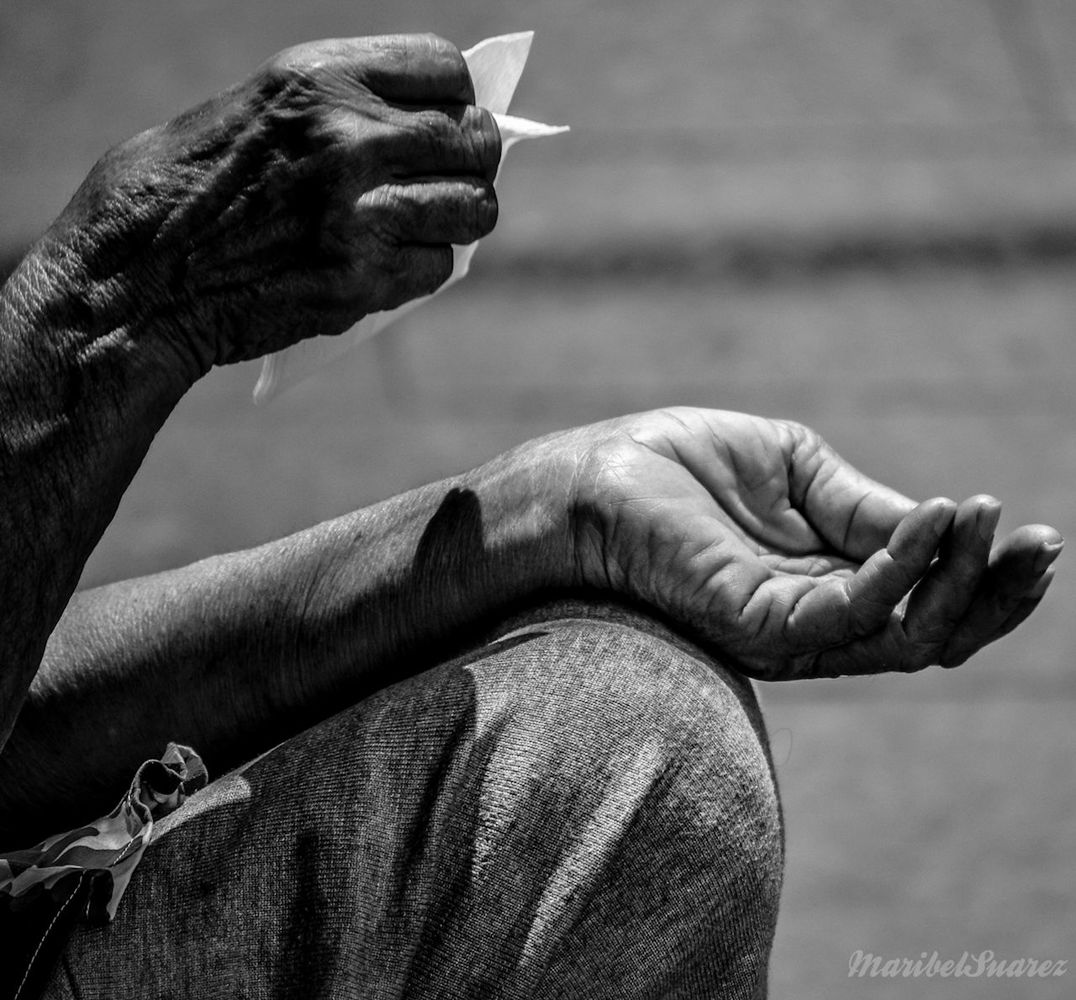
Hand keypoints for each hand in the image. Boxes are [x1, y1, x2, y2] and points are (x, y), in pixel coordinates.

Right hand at [50, 34, 499, 371]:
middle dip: (470, 165)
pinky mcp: (361, 279)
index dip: (455, 101)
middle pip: (476, 141)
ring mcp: (359, 212)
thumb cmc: (186, 191)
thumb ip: (340, 109)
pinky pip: (439, 267)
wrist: (135, 279)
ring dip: (456, 222)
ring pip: (474, 210)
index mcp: (318, 78)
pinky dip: (421, 270)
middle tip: (444, 184)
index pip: (446, 70)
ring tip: (419, 227)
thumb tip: (425, 127)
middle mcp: (348, 137)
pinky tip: (382, 266)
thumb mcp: (256, 110)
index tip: (442, 125)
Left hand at [562, 407, 1061, 678]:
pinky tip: (931, 515)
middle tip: (1043, 544)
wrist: (595, 478)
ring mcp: (789, 631)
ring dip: (961, 580)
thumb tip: (940, 520)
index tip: (1028, 528)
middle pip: (932, 634)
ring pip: (908, 637)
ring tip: (986, 520)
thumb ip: (861, 504)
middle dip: (995, 594)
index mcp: (824, 580)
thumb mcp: (794, 467)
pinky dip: (905, 566)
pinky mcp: (761, 626)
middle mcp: (815, 619)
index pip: (923, 599)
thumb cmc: (677, 467)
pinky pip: (855, 612)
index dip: (981, 569)